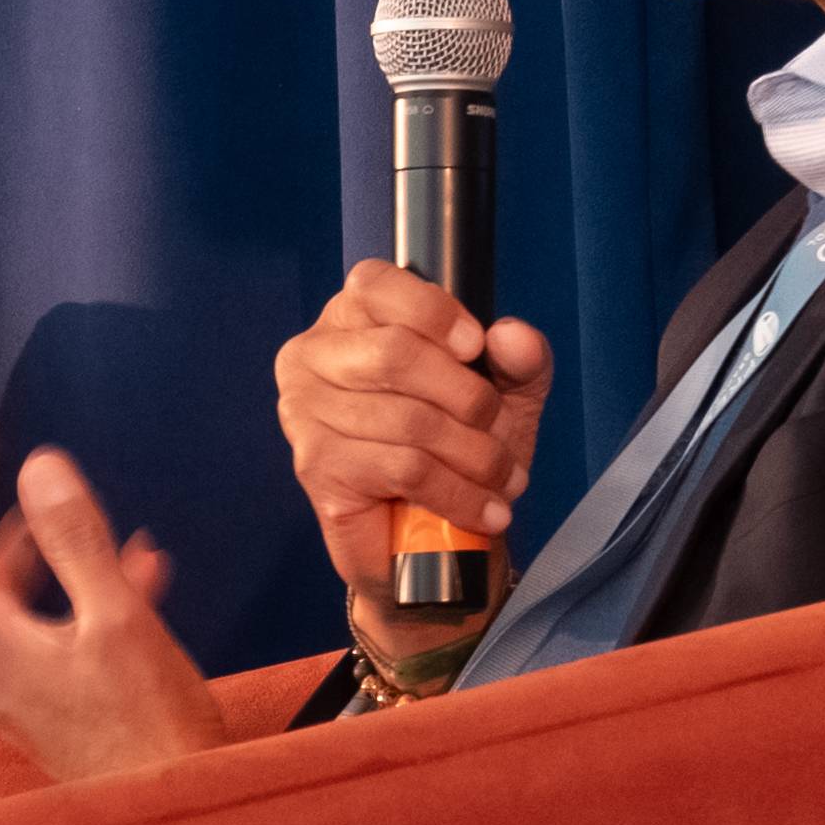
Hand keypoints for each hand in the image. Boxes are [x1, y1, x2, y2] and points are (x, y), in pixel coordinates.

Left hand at [0, 416, 227, 785]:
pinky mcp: (45, 699)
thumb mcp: (120, 622)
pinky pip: (37, 624)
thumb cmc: (153, 728)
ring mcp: (11, 685)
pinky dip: (63, 583)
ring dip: (7, 540)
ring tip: (40, 494)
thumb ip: (77, 541)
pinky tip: (132, 559)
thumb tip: (39, 467)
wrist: (171, 818)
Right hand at [273, 263, 549, 648]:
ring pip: (408, 419)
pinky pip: (402, 469)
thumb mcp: (504, 392)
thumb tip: (512, 336)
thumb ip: (518, 357)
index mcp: (350, 319)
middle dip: (468, 397)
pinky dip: (457, 492)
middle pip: (395, 353)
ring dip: (473, 455)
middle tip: (498, 430)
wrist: (428, 540)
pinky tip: (483, 509)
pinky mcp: (317, 469)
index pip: (374, 285)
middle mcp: (313, 357)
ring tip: (503, 479)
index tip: (476, 347)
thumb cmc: (455, 447)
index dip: (433, 310)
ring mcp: (305, 414)